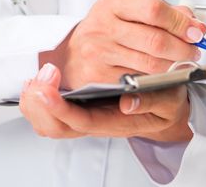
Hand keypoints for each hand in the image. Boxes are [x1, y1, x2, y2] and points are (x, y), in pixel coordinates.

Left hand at [20, 64, 192, 141]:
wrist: (167, 106)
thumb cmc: (167, 102)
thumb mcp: (169, 101)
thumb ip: (151, 102)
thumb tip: (127, 102)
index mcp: (116, 122)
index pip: (82, 121)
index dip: (60, 109)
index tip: (47, 91)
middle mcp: (97, 122)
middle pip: (56, 127)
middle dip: (40, 106)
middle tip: (39, 79)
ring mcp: (87, 115)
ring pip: (49, 122)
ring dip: (36, 102)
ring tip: (37, 78)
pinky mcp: (83, 106)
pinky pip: (52, 111)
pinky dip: (40, 98)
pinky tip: (41, 80)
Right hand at [41, 0, 205, 88]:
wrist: (72, 54)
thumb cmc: (105, 30)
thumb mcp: (128, 12)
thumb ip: (163, 13)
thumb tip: (196, 24)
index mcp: (112, 4)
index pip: (154, 9)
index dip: (180, 22)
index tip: (196, 32)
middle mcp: (103, 27)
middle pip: (155, 40)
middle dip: (183, 48)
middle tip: (194, 51)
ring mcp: (99, 54)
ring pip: (151, 64)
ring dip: (175, 66)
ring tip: (182, 62)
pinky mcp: (99, 78)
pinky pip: (140, 81)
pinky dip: (158, 79)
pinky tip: (163, 74)